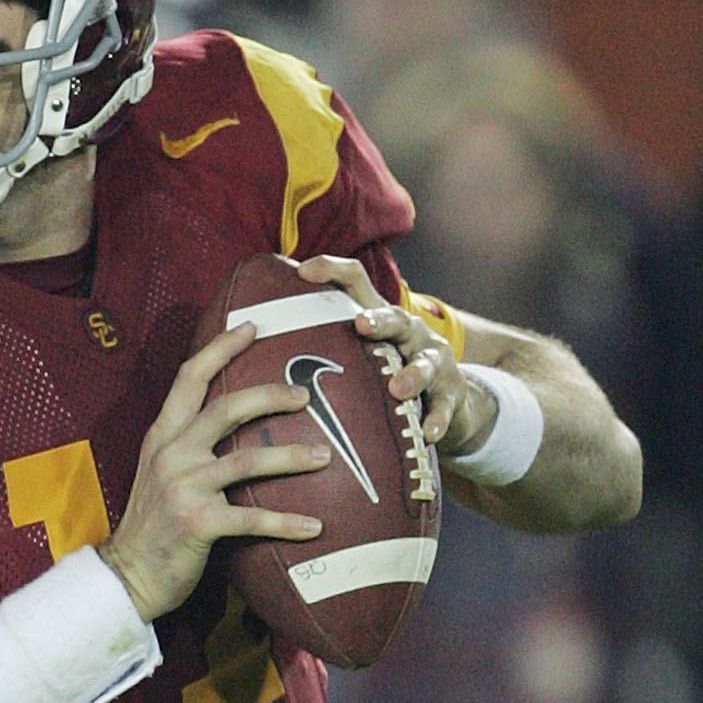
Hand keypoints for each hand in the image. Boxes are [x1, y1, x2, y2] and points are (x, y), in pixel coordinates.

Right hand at [99, 320, 326, 621]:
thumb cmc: (152, 525)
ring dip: (291, 457)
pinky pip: (252, 518)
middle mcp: (172, 453)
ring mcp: (184, 487)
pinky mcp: (198, 523)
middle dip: (271, 396)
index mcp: (163, 436)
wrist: (127, 574)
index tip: (253, 327)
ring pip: (247, 460)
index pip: (191, 377)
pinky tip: (315, 527)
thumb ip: (187, 445)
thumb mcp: (160, 472)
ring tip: (324, 456)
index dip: (222, 348)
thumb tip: (230, 425)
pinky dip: (286, 522)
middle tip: (305, 395)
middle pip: (227, 408)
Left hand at [294, 252, 493, 465]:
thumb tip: (250, 340)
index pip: (355, 280)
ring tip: (397, 388)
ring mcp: (433, 360)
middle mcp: (408, 331)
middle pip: (395, 317)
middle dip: (379, 320)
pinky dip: (437, 419)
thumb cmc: (387, 375)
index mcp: (379, 316)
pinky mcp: (452, 392)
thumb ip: (321, 346)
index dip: (331, 270)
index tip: (302, 272)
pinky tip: (429, 433)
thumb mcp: (360, 354)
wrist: (447, 401)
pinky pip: (445, 406)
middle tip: (361, 325)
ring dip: (412, 374)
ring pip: (425, 362)